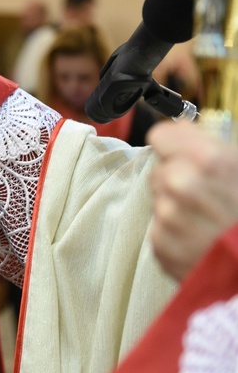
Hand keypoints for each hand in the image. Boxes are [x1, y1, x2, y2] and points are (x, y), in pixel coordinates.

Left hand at [147, 121, 237, 280]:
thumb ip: (213, 149)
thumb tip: (181, 128)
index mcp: (210, 161)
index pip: (162, 135)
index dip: (173, 143)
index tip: (179, 149)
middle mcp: (181, 185)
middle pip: (160, 168)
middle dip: (177, 177)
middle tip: (205, 195)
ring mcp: (168, 216)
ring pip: (159, 198)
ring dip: (175, 205)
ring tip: (207, 221)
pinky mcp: (161, 244)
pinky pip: (160, 227)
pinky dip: (175, 232)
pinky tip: (201, 239)